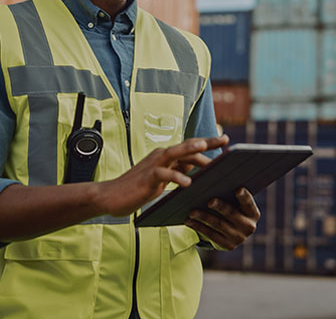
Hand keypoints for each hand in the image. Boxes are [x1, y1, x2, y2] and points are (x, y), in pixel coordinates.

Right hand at [99, 135, 228, 216]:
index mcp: (166, 156)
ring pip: (175, 153)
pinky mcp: (147, 177)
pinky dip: (176, 177)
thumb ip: (177, 171)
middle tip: (223, 140)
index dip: (207, 142)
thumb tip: (196, 169)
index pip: (190, 147)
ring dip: (190, 149)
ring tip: (206, 148)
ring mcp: (154, 165)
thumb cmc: (137, 188)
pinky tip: (187, 183)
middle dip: (206, 143)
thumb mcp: (162, 179)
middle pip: (187, 146)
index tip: (224, 139)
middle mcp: (161, 156)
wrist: (111, 196)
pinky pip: (163, 174)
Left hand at [185, 188, 259, 250]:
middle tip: (210, 201)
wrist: (234, 233)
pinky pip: (211, 235)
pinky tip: (190, 221)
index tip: (238, 189)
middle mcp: (248, 227)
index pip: (249, 203)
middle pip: (231, 214)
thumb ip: (231, 196)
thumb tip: (214, 181)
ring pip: (218, 225)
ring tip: (192, 211)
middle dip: (220, 207)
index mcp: (253, 213)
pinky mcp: (228, 245)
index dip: (244, 197)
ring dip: (204, 217)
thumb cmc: (233, 210)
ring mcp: (238, 238)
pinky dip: (199, 227)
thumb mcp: (237, 204)